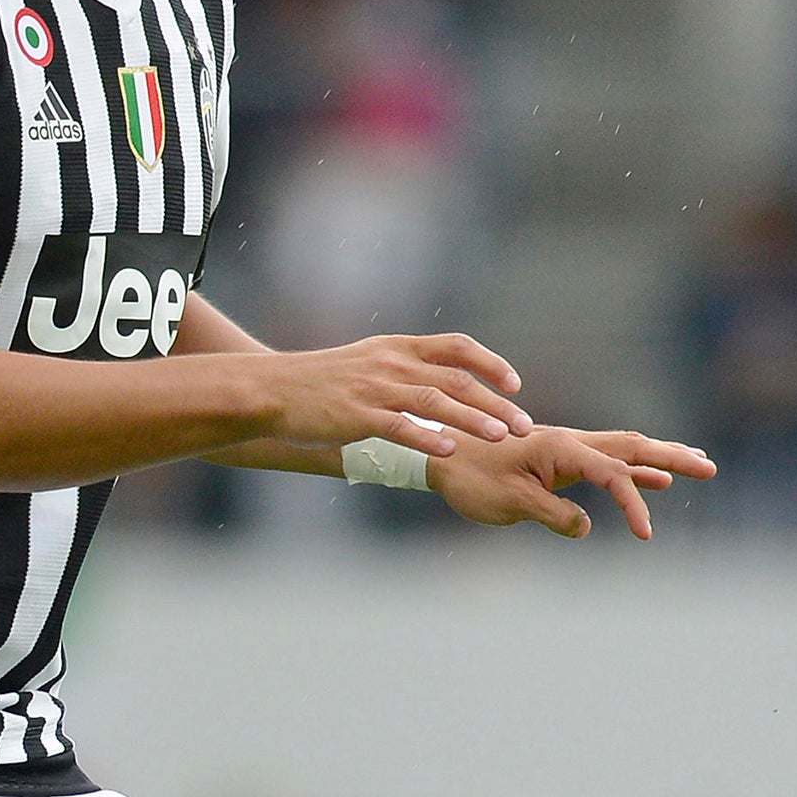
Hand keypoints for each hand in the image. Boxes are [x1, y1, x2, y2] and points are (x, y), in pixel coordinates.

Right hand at [263, 334, 534, 457]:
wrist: (272, 389)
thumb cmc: (320, 382)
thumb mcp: (366, 362)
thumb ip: (402, 369)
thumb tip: (442, 385)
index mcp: (396, 347)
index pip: (456, 346)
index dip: (490, 363)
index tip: (515, 384)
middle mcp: (391, 363)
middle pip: (456, 379)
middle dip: (495, 402)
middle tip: (523, 424)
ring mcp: (374, 388)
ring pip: (436, 401)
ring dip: (473, 419)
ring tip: (501, 436)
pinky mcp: (356, 415)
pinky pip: (400, 426)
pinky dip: (429, 437)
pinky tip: (451, 451)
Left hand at [428, 426, 717, 539]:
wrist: (441, 458)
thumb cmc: (470, 478)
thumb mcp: (509, 503)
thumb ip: (551, 513)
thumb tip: (586, 527)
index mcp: (559, 446)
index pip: (612, 473)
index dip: (634, 502)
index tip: (644, 535)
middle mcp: (568, 442)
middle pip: (631, 447)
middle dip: (672, 456)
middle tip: (711, 465)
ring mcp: (566, 451)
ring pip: (622, 452)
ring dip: (660, 459)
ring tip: (698, 464)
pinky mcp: (560, 463)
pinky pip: (607, 465)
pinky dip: (635, 471)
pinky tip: (656, 480)